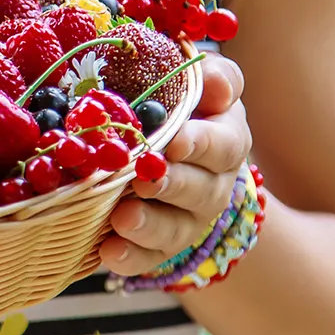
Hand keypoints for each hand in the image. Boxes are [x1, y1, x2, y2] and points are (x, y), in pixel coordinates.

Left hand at [99, 53, 251, 275]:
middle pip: (200, 190)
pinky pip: (148, 257)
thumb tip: (214, 80)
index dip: (201, 143)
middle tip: (143, 179)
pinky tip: (108, 252)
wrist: (170, 152)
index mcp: (225, 141)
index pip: (224, 144)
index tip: (176, 141)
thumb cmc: (180, 107)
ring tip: (122, 218)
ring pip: (174, 229)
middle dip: (171, 185)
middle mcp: (213, 184)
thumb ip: (213, 77)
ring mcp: (188, 219)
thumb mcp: (199, 85)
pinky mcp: (160, 246)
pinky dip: (129, 257)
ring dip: (148, 225)